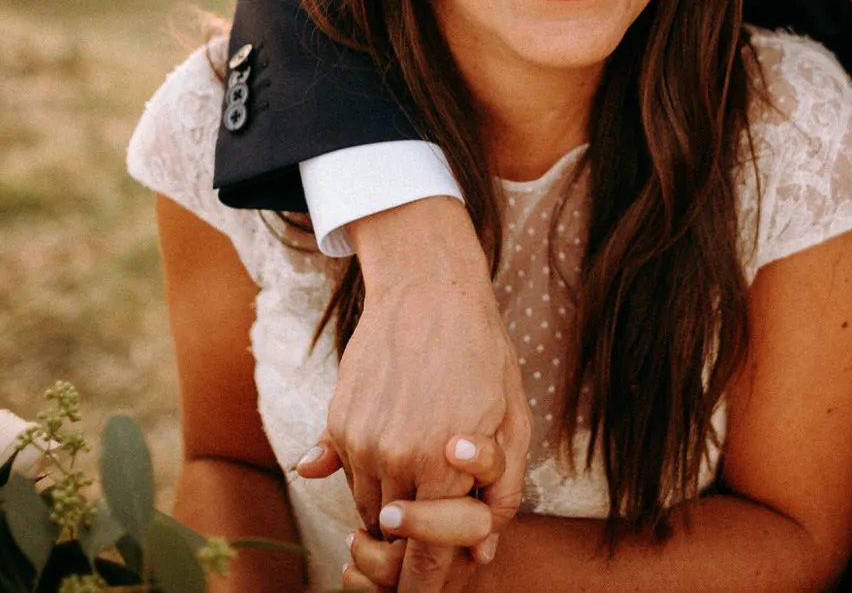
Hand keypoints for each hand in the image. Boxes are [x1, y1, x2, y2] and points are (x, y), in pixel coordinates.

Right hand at [297, 198, 529, 592]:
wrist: (429, 289)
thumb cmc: (483, 352)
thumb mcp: (514, 419)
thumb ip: (502, 489)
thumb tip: (479, 551)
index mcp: (444, 460)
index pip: (428, 553)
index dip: (424, 587)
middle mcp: (394, 455)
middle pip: (396, 533)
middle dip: (413, 535)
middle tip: (433, 509)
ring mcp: (359, 439)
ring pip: (367, 505)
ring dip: (392, 500)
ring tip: (423, 452)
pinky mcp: (338, 422)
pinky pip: (347, 473)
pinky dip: (370, 471)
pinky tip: (398, 432)